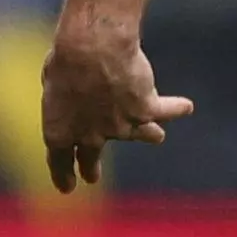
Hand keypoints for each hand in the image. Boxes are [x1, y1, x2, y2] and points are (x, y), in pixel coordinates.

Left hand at [39, 27, 191, 193]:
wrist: (93, 49)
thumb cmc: (66, 59)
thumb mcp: (52, 80)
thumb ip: (64, 96)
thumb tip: (77, 95)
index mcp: (59, 129)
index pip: (59, 160)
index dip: (63, 175)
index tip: (68, 187)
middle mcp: (90, 135)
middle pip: (90, 156)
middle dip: (91, 167)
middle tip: (92, 176)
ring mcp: (121, 127)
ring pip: (140, 135)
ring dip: (148, 134)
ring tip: (155, 135)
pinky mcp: (146, 111)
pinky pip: (166, 111)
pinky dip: (175, 108)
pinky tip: (184, 106)